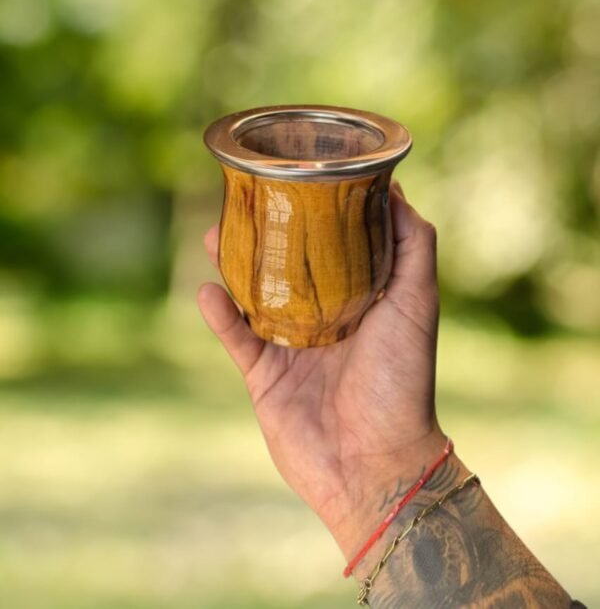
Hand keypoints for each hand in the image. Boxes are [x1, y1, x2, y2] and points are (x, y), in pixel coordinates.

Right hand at [198, 182, 445, 565]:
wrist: (376, 463)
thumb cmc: (403, 379)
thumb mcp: (418, 301)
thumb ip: (413, 245)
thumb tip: (394, 190)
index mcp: (362, 298)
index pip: (336, 245)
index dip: (319, 214)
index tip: (301, 178)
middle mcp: (326, 318)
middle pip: (288, 266)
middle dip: (266, 235)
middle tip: (246, 202)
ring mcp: (292, 347)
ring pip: (255, 296)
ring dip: (233, 266)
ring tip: (214, 234)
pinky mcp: (265, 377)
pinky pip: (237, 338)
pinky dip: (220, 315)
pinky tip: (207, 289)